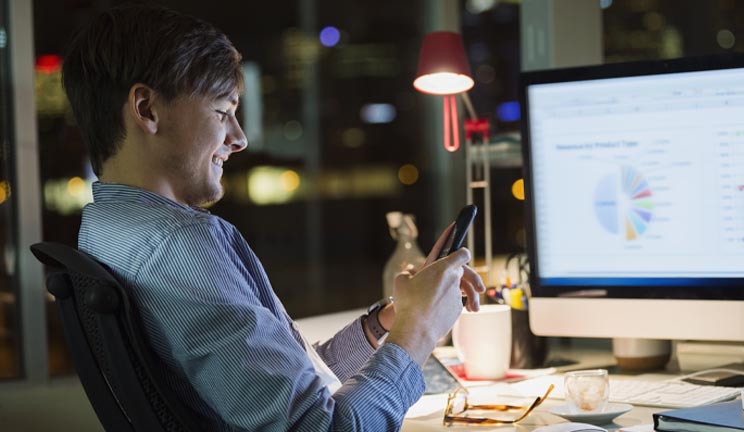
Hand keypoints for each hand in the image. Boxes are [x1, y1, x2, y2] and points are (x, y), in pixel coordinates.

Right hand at [385, 224, 481, 365]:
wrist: (416, 328)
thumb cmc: (408, 303)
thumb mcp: (401, 281)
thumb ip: (408, 273)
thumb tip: (408, 273)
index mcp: (442, 268)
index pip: (462, 254)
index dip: (462, 254)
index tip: (461, 256)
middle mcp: (453, 280)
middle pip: (468, 273)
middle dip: (471, 277)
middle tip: (475, 284)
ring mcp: (456, 297)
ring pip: (464, 291)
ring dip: (465, 295)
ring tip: (463, 304)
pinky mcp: (456, 311)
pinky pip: (456, 304)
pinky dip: (451, 306)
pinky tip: (441, 312)